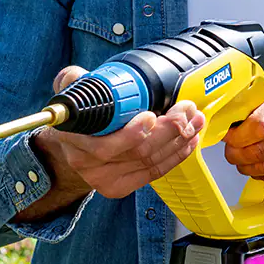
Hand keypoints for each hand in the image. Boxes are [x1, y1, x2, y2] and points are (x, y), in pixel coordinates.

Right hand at [29, 66, 206, 202]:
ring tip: (194, 120)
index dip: (132, 133)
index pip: (104, 144)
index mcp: (72, 137)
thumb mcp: (69, 91)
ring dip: (178, 140)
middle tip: (185, 111)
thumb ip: (75, 79)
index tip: (152, 116)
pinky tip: (188, 141)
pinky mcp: (118, 187)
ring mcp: (102, 178)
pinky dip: (176, 156)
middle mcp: (85, 162)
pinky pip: (153, 172)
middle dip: (168, 130)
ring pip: (149, 161)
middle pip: (136, 152)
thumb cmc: (78, 115)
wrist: (69, 144)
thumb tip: (86, 77)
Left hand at [223, 83, 263, 183]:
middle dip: (237, 155)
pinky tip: (260, 169)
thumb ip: (253, 107)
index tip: (228, 138)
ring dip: (248, 168)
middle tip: (232, 154)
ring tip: (243, 163)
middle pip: (260, 148)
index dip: (237, 136)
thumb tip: (223, 124)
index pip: (258, 124)